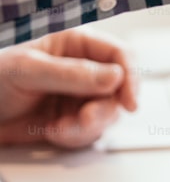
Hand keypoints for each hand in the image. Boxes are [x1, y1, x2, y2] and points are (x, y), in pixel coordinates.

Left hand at [0, 29, 137, 147]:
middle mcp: (82, 71)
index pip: (119, 55)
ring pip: (106, 114)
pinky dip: (74, 137)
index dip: (130, 77)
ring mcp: (76, 97)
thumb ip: (72, 73)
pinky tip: (54, 132)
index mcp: (76, 45)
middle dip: (104, 109)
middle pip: (118, 89)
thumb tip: (114, 76)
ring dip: (88, 126)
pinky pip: (88, 133)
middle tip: (85, 119)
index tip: (129, 101)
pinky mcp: (68, 121)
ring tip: (62, 128)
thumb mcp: (27, 69)